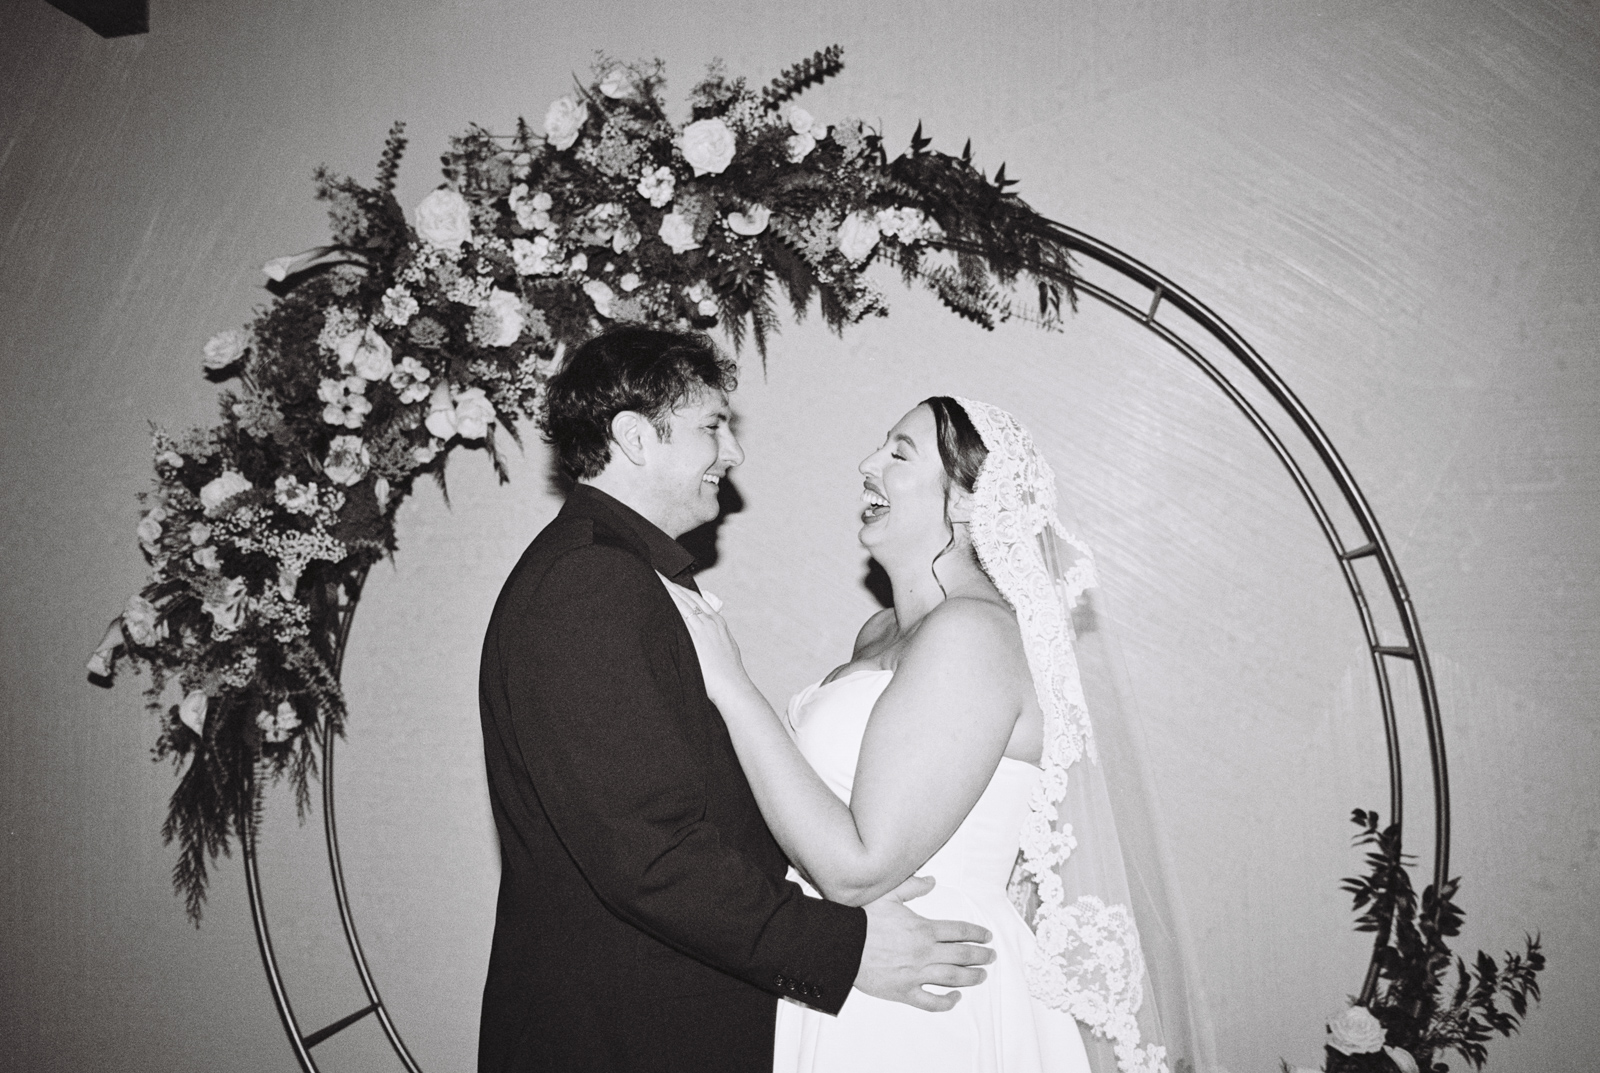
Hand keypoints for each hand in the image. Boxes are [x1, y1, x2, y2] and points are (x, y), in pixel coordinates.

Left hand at [664, 583, 749, 706]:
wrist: (733, 686)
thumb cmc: (729, 673)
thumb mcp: (726, 648)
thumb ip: (716, 638)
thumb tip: (708, 637)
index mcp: (717, 622)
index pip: (696, 599)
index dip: (680, 589)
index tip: (669, 582)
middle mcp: (710, 621)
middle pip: (686, 596)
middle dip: (670, 584)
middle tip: (654, 573)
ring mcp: (702, 628)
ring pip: (680, 602)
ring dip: (666, 590)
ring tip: (652, 579)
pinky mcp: (694, 638)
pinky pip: (678, 615)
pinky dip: (668, 604)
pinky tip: (657, 598)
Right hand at [853, 875, 993, 1011]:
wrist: (842, 944)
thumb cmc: (863, 919)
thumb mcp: (888, 894)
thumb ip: (912, 886)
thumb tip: (931, 880)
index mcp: (923, 929)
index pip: (960, 931)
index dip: (977, 933)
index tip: (987, 936)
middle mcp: (924, 952)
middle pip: (962, 955)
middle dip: (981, 955)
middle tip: (991, 956)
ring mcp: (916, 974)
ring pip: (952, 978)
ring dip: (971, 977)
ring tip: (982, 976)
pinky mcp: (904, 991)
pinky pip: (931, 1001)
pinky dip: (946, 1002)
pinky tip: (955, 998)